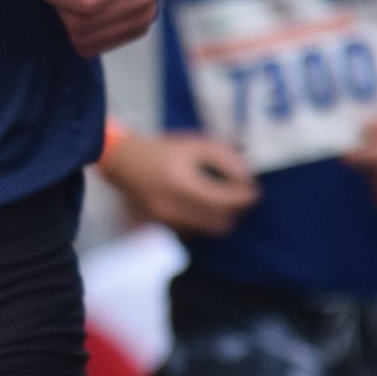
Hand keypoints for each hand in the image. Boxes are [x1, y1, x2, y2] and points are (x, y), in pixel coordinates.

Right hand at [102, 130, 258, 235]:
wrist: (123, 161)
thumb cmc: (162, 149)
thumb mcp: (196, 144)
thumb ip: (225, 159)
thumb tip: (247, 178)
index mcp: (183, 184)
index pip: (225, 202)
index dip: (245, 198)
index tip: (254, 191)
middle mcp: (174, 207)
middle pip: (221, 223)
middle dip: (235, 212)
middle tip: (240, 197)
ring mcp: (166, 220)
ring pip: (208, 230)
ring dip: (220, 218)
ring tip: (220, 200)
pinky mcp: (161, 226)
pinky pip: (194, 231)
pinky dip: (203, 222)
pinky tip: (201, 206)